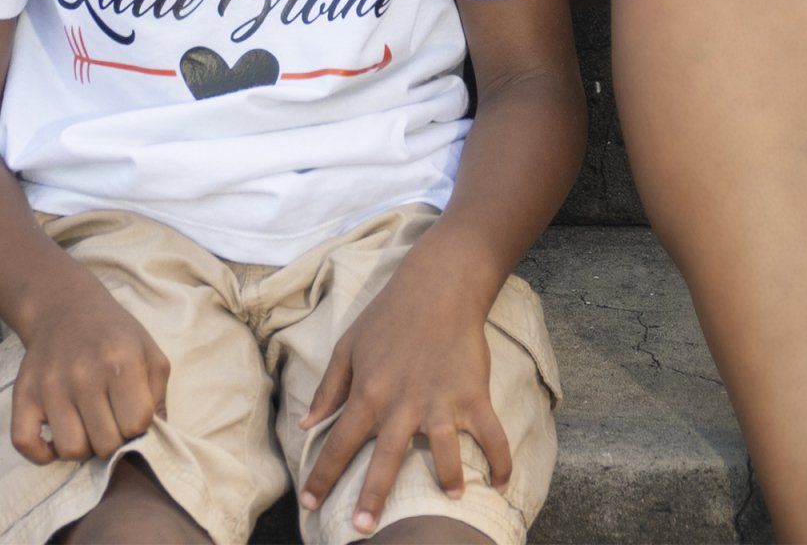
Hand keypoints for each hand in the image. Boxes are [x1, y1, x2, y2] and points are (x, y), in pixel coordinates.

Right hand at [11, 270, 169, 464]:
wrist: (66, 307)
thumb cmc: (114, 336)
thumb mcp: (149, 354)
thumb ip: (158, 398)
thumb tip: (157, 443)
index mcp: (121, 361)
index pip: (136, 425)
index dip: (137, 426)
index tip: (131, 414)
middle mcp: (84, 373)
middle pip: (105, 444)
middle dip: (112, 439)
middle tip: (109, 419)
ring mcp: (51, 385)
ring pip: (71, 450)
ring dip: (82, 446)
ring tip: (86, 425)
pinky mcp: (24, 394)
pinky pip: (26, 444)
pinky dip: (41, 453)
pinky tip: (56, 438)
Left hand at [298, 263, 510, 533]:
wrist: (438, 285)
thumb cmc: (388, 315)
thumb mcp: (348, 346)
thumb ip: (328, 388)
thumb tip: (306, 423)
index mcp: (369, 392)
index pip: (339, 442)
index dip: (321, 475)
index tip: (308, 503)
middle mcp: (402, 403)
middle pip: (385, 460)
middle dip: (373, 497)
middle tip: (363, 530)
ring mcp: (441, 401)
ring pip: (443, 453)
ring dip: (448, 479)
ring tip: (450, 499)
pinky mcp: (473, 395)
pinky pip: (491, 436)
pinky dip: (500, 461)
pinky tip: (498, 484)